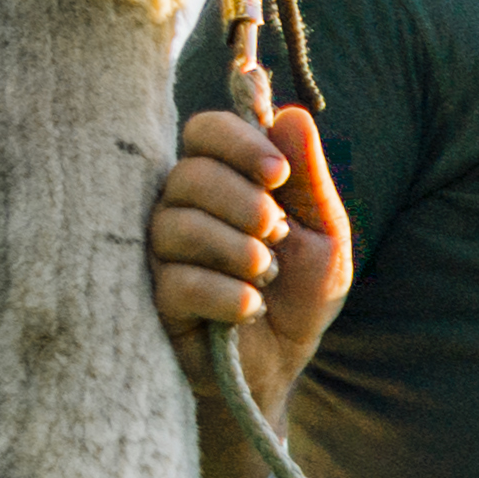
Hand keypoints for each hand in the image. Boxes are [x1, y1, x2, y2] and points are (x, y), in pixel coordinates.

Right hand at [152, 102, 352, 386]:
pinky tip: (250, 309)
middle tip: (276, 234)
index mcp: (221, 180)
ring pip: (178, 226)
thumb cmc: (299, 292)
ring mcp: (162, 251)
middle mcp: (181, 206)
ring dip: (239, 252)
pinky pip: (178, 281)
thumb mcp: (323, 232)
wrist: (283, 362)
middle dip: (246, 204)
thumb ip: (309, 177)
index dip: (238, 143)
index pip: (204, 131)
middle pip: (190, 175)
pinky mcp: (155, 298)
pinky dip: (228, 295)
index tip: (278, 174)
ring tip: (266, 276)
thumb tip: (294, 115)